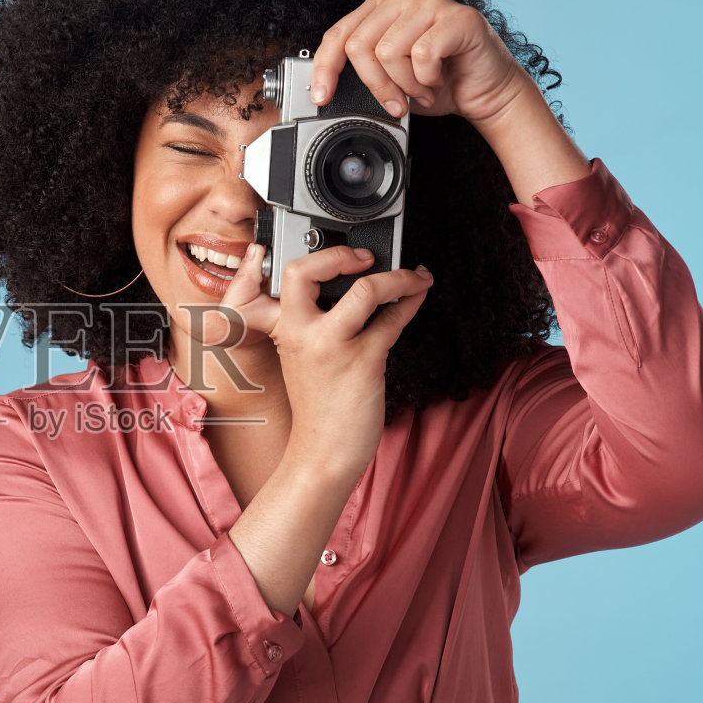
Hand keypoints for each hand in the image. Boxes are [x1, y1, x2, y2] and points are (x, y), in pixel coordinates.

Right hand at [220, 243, 433, 479]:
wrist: (323, 452)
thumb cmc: (319, 407)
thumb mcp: (304, 357)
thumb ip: (319, 323)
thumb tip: (357, 288)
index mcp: (284, 329)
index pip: (285, 277)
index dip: (314, 257)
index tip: (339, 250)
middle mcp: (301, 332)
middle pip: (305, 270)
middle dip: (339, 254)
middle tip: (364, 258)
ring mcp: (332, 345)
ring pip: (365, 290)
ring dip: (398, 277)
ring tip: (415, 275)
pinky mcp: (363, 361)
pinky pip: (393, 319)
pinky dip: (411, 301)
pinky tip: (418, 296)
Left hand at [307, 0, 532, 126]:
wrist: (487, 92)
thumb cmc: (440, 83)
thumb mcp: (391, 80)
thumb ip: (363, 74)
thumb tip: (327, 90)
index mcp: (380, 10)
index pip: (338, 35)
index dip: (324, 68)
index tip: (322, 97)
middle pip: (359, 46)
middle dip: (375, 86)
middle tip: (397, 103)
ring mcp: (430, 3)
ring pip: (388, 52)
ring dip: (406, 85)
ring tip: (423, 89)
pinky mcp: (457, 17)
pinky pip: (422, 54)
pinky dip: (427, 80)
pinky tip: (439, 80)